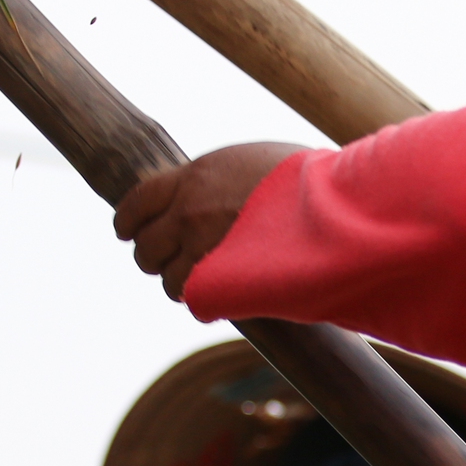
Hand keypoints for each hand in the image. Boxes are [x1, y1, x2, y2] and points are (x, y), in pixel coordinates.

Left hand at [113, 142, 305, 300]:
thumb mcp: (254, 161)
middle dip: (156, 256)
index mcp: (194, 176)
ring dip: (182, 283)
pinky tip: (224, 298)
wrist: (336, 205)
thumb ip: (222, 179)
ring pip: (168, 280)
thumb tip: (215, 191)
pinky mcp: (221, 281)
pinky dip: (205, 303)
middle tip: (174, 261)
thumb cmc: (312, 179)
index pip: (136, 202)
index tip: (129, 231)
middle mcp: (188, 212)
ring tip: (206, 281)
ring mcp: (204, 249)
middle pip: (145, 247)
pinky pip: (196, 301)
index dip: (129, 221)